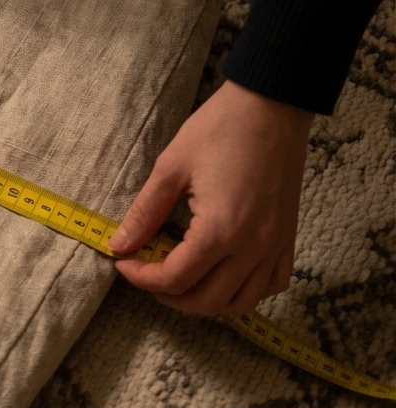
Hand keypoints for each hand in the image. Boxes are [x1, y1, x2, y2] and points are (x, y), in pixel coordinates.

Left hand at [109, 80, 312, 315]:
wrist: (271, 106)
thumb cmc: (219, 129)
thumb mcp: (170, 168)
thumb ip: (144, 213)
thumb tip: (119, 245)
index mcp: (220, 230)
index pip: (175, 278)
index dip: (141, 278)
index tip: (122, 262)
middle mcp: (253, 247)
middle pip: (207, 300)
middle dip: (169, 295)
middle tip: (145, 275)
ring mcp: (276, 245)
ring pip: (241, 301)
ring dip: (206, 301)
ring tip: (178, 281)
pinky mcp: (289, 237)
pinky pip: (271, 284)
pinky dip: (244, 291)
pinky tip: (221, 275)